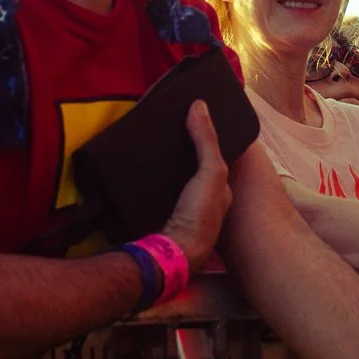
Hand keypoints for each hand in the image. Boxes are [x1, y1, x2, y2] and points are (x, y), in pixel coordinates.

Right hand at [162, 101, 232, 272]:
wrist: (174, 253)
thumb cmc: (200, 215)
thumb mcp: (211, 171)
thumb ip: (206, 140)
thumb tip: (199, 105)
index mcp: (220, 193)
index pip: (216, 161)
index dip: (206, 143)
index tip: (191, 124)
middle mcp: (205, 205)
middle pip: (194, 175)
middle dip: (182, 158)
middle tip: (163, 137)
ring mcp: (183, 215)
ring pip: (175, 187)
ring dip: (164, 175)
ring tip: (146, 153)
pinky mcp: (163, 222)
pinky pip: (157, 199)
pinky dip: (150, 189)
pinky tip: (138, 178)